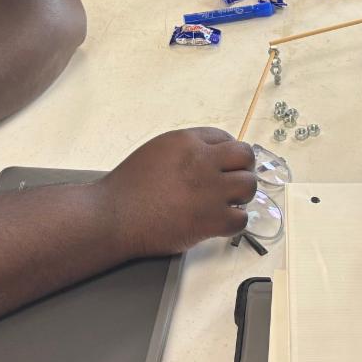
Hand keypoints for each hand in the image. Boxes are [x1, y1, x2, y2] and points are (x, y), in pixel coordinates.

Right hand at [97, 127, 255, 256]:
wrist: (113, 216)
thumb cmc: (128, 187)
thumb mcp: (157, 151)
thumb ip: (186, 149)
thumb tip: (212, 155)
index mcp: (188, 141)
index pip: (225, 138)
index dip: (227, 153)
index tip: (226, 165)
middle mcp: (202, 161)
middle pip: (245, 157)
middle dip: (242, 169)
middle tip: (232, 182)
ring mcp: (209, 191)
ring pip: (249, 186)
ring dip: (241, 196)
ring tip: (227, 203)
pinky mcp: (210, 220)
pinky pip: (241, 219)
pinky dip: (234, 222)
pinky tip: (221, 223)